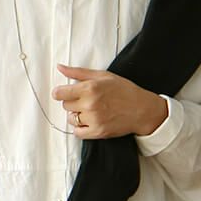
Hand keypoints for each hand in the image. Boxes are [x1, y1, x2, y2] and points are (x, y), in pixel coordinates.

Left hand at [52, 63, 167, 139]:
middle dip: (73, 102)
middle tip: (86, 100)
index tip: (63, 93)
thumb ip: (78, 72)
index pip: (61, 93)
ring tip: (90, 110)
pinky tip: (89, 121)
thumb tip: (60, 68)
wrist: (141, 109)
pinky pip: (77, 133)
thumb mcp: (102, 75)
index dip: (60, 93)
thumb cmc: (123, 90)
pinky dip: (80, 128)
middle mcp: (90, 104)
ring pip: (71, 119)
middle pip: (66, 106)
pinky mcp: (98, 132)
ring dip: (77, 115)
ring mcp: (94, 120)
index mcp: (90, 88)